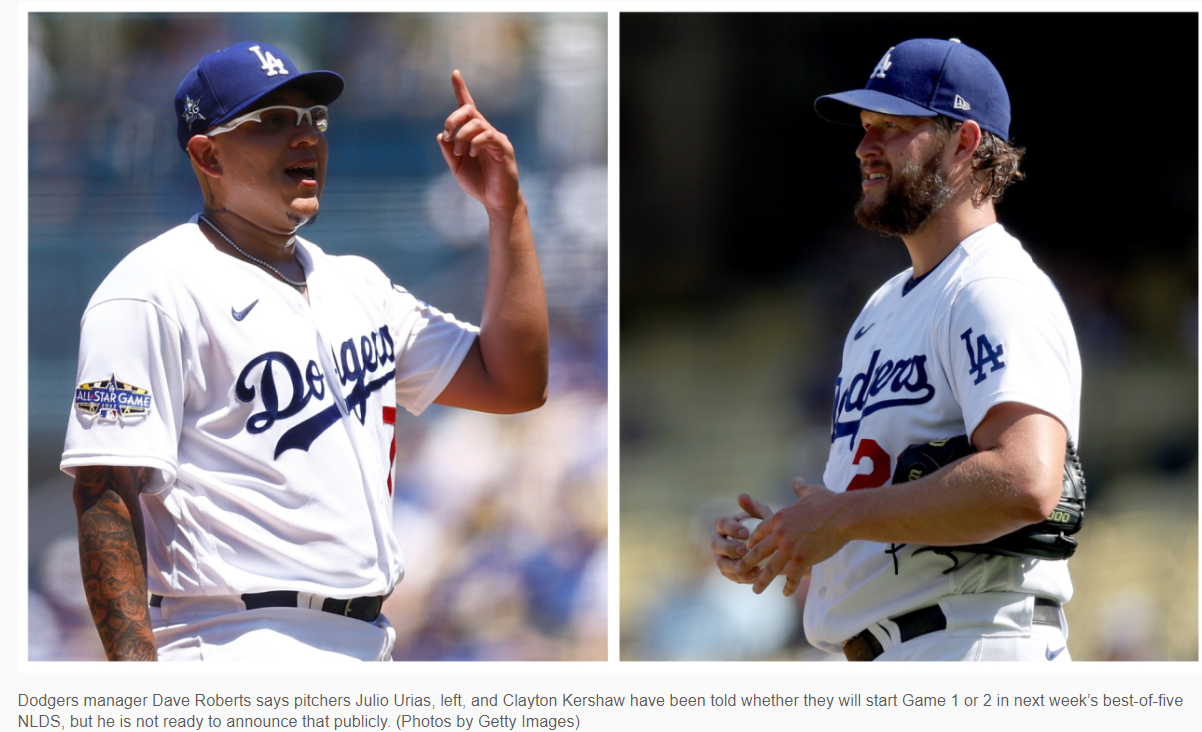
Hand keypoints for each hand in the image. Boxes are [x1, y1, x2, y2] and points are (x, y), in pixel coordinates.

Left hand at [437, 70, 520, 214]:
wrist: (495, 201)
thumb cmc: (478, 183)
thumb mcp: (456, 167)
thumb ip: (448, 151)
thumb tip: (440, 135)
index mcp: (473, 134)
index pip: (467, 107)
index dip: (461, 89)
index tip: (454, 73)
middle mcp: (486, 132)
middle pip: (469, 111)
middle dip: (453, 119)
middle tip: (447, 135)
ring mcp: (496, 139)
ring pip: (477, 123)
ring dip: (462, 136)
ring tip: (459, 152)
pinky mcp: (504, 149)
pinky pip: (489, 136)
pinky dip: (476, 142)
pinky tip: (472, 153)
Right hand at [711, 494, 773, 584]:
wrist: (777, 550)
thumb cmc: (769, 529)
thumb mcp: (765, 517)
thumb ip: (755, 507)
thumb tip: (741, 496)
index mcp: (726, 524)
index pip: (721, 523)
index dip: (731, 528)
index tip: (745, 533)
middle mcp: (720, 541)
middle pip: (715, 544)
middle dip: (729, 548)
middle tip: (744, 550)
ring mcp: (722, 557)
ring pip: (720, 563)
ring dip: (734, 566)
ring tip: (752, 566)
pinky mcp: (729, 572)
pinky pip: (732, 576)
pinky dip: (744, 577)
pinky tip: (757, 575)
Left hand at [736, 478, 849, 597]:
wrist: (844, 515)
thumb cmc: (830, 502)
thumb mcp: (811, 492)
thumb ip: (800, 488)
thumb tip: (797, 481)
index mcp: (779, 518)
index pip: (758, 533)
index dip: (752, 543)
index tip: (748, 550)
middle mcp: (780, 533)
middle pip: (757, 551)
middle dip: (746, 563)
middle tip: (738, 571)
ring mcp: (790, 547)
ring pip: (770, 568)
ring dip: (762, 580)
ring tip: (755, 589)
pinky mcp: (802, 558)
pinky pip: (792, 576)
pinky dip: (788, 586)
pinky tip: (785, 593)